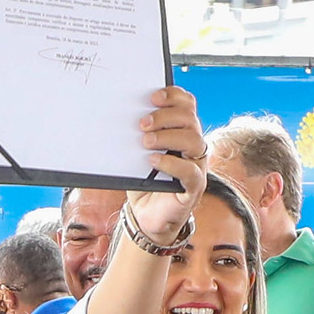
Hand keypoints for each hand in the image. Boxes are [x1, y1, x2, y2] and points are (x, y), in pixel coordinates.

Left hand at [122, 86, 205, 243]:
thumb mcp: (138, 154)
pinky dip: (171, 163)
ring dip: (168, 136)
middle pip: (190, 119)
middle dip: (165, 116)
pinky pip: (190, 171)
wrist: (146, 217)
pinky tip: (153, 160)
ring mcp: (196, 166)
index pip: (187, 105)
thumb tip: (117, 114)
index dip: (173, 96)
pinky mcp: (193, 187)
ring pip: (194, 141)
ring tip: (146, 142)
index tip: (152, 96)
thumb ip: (137, 135)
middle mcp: (193, 147)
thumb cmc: (144, 182)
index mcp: (182, 132)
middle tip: (142, 124)